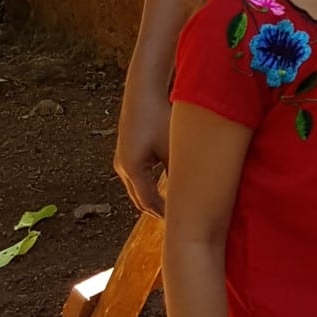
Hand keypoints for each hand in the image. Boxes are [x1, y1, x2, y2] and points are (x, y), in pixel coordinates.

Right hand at [115, 62, 172, 216]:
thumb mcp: (174, 146)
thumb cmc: (161, 116)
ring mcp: (122, 160)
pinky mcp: (127, 152)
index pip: (149, 202)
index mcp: (133, 168)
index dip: (165, 215)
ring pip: (138, 189)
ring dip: (154, 199)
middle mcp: (123, 167)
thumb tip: (194, 193)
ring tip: (174, 211)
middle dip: (159, 211)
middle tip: (178, 224)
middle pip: (140, 200)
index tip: (181, 225)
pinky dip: (151, 186)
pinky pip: (139, 177)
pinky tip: (167, 188)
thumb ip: (180, 170)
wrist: (143, 91)